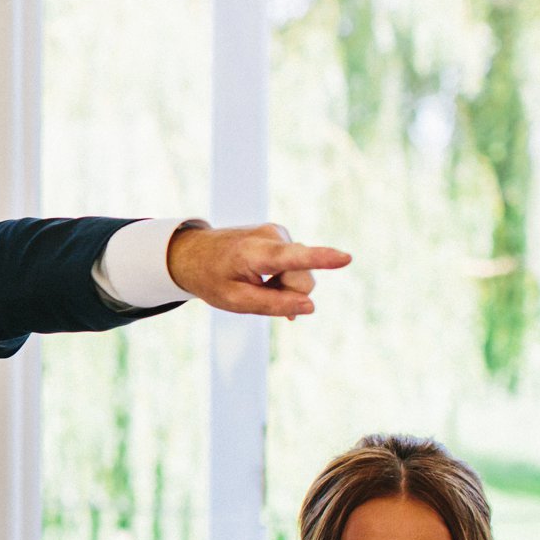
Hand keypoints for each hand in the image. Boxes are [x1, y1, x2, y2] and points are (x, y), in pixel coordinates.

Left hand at [167, 223, 350, 318]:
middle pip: (303, 278)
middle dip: (288, 293)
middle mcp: (273, 236)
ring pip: (301, 273)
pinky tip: (264, 279)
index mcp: (256, 252)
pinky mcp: (282, 235)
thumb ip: (272, 306)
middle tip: (256, 291)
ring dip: (283, 285)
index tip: (346, 258)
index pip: (294, 257)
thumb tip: (310, 307)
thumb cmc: (212, 278)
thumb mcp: (235, 301)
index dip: (322, 259)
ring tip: (256, 281)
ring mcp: (279, 233)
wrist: (193, 252)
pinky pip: (296, 265)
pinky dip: (282, 277)